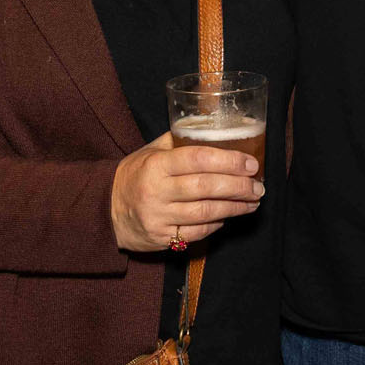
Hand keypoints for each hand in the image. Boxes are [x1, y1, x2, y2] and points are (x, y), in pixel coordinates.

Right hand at [110, 132, 264, 252]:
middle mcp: (157, 191)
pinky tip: (228, 215)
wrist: (105, 210)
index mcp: (156, 164)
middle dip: (239, 187)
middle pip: (206, 188)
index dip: (229, 160)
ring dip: (235, 208)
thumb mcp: (151, 151)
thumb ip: (180, 140)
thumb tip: (215, 126)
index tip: (251, 163)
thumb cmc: (134, 174)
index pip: (198, 159)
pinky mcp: (162, 238)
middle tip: (258, 186)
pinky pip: (197, 233)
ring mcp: (159, 218)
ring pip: (206, 213)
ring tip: (253, 202)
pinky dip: (217, 224)